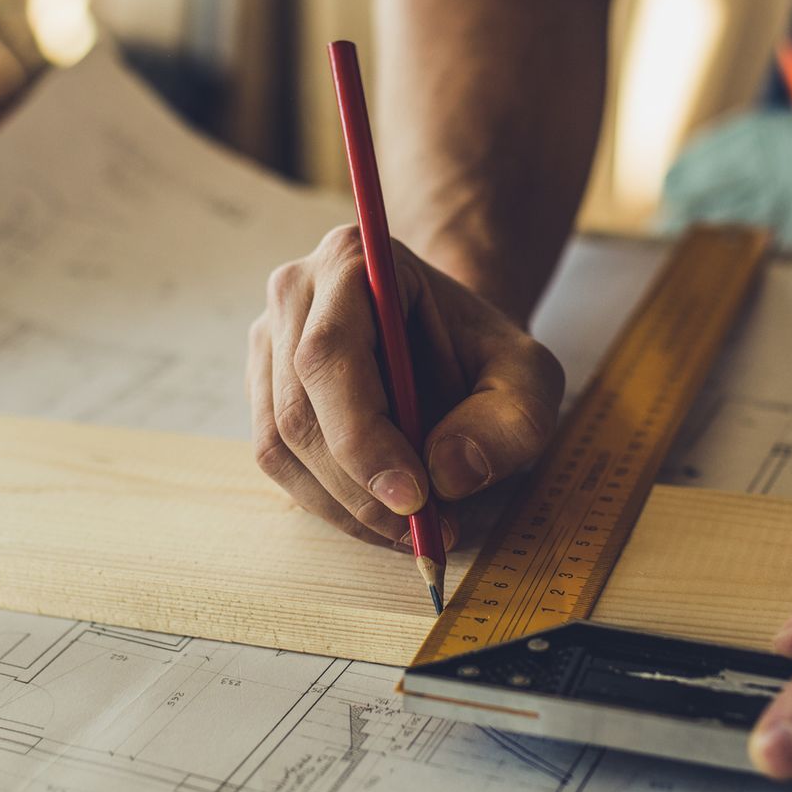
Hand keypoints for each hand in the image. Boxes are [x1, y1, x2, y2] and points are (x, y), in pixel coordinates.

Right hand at [247, 225, 564, 543]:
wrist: (448, 340)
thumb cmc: (483, 352)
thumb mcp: (529, 378)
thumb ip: (510, 422)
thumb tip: (448, 474)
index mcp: (351, 261)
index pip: (330, 356)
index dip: (362, 436)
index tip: (414, 497)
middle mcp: (294, 294)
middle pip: (298, 411)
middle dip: (359, 488)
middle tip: (423, 529)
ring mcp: (268, 342)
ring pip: (280, 446)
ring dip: (344, 505)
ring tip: (411, 527)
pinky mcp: (263, 389)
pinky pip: (279, 462)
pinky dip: (330, 503)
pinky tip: (380, 513)